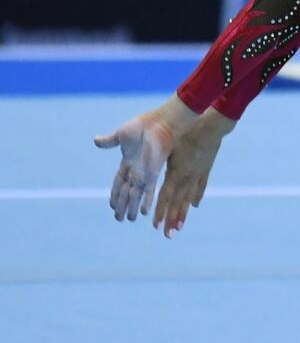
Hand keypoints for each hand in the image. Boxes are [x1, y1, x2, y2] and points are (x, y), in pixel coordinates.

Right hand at [94, 96, 199, 223]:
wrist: (160, 122)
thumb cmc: (143, 125)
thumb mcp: (121, 135)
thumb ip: (110, 141)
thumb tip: (95, 140)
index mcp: (128, 162)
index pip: (119, 182)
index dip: (114, 194)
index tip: (111, 205)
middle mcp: (136, 170)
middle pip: (126, 192)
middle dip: (122, 205)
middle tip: (119, 219)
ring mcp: (144, 172)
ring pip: (135, 195)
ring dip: (132, 207)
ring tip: (130, 219)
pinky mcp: (153, 172)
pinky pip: (149, 190)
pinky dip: (146, 201)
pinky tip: (145, 212)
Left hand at [153, 109, 234, 236]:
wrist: (210, 126)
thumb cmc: (184, 132)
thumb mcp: (166, 146)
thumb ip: (155, 159)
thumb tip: (140, 168)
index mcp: (175, 173)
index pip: (164, 197)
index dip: (159, 212)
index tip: (155, 226)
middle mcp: (187, 178)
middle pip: (177, 203)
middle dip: (171, 219)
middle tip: (167, 235)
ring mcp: (197, 175)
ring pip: (188, 199)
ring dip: (183, 214)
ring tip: (179, 227)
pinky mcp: (205, 170)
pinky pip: (200, 187)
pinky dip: (196, 197)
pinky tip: (194, 205)